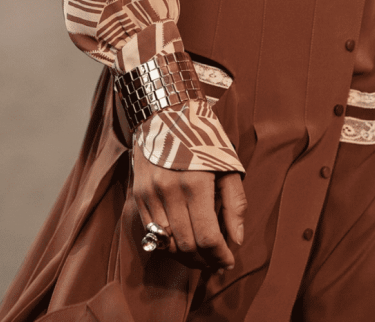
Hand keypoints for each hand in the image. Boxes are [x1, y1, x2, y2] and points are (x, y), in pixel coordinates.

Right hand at [132, 142, 246, 271]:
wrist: (164, 113)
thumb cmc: (202, 138)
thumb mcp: (227, 165)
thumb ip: (235, 204)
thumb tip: (236, 240)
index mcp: (195, 184)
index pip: (207, 237)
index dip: (220, 256)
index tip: (229, 261)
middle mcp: (169, 192)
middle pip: (187, 245)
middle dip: (205, 261)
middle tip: (217, 261)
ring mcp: (150, 194)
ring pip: (167, 244)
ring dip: (186, 256)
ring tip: (201, 255)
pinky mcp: (138, 195)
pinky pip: (151, 232)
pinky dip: (168, 243)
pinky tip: (182, 241)